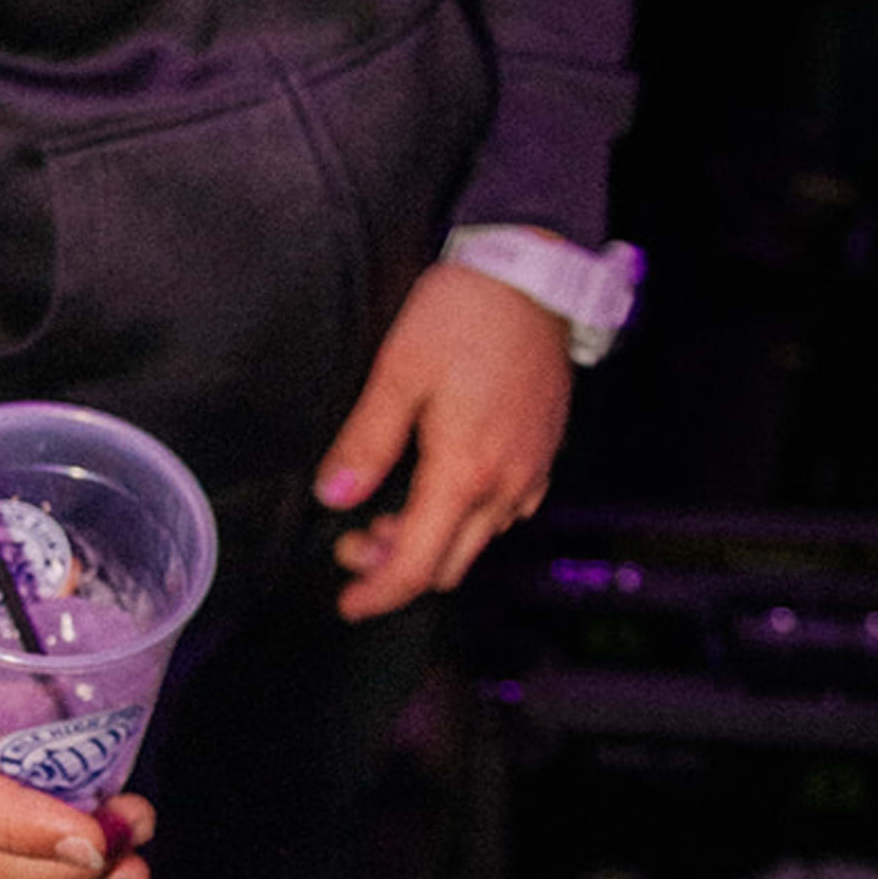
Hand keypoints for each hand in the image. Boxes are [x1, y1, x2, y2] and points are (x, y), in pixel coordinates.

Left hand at [313, 259, 572, 617]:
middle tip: (351, 541)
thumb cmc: (461, 316)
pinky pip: (502, 512)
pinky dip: (463, 519)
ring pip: (476, 540)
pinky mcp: (542, 453)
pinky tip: (435, 488)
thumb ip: (365, 443)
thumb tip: (334, 498)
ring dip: (430, 541)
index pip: (417, 564)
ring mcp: (531, 472)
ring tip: (385, 512)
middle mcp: (506, 485)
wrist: (531, 275)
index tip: (346, 603)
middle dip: (396, 568)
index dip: (377, 593)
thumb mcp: (397, 373)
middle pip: (448, 564)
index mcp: (465, 472)